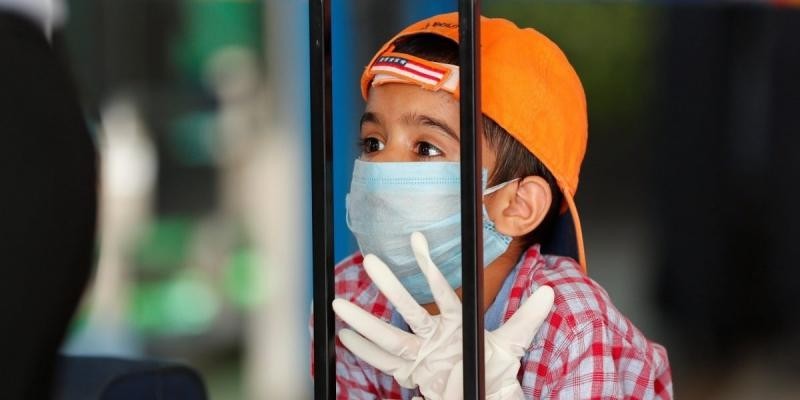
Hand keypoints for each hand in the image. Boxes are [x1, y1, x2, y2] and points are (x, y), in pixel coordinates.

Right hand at [333, 232, 554, 398]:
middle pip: (407, 307)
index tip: (416, 239)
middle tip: (370, 260)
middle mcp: (433, 333)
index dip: (428, 266)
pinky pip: (385, 362)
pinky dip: (365, 352)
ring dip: (364, 321)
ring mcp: (420, 352)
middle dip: (389, 285)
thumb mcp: (512, 345)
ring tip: (339, 304)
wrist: (485, 396)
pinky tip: (344, 339)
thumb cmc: (496, 371)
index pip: (440, 290)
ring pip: (388, 334)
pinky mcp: (412, 372)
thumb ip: (527, 319)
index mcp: (456, 322)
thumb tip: (550, 292)